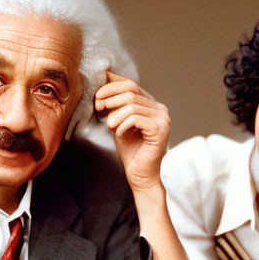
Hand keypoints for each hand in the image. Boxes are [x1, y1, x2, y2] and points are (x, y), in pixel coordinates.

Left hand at [93, 71, 169, 191]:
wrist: (141, 174)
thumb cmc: (131, 150)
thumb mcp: (118, 122)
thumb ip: (114, 106)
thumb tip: (101, 85)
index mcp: (150, 104)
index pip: (130, 84)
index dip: (111, 86)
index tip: (96, 97)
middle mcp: (159, 108)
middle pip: (131, 90)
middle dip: (110, 98)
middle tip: (98, 108)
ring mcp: (162, 117)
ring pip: (132, 104)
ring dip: (115, 113)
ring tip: (108, 125)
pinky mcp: (161, 129)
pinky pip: (135, 118)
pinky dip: (122, 125)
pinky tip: (118, 133)